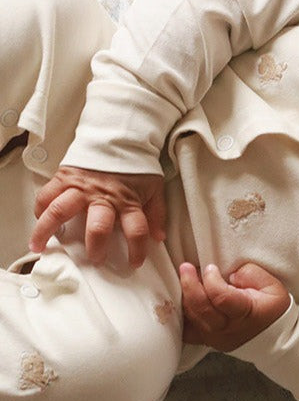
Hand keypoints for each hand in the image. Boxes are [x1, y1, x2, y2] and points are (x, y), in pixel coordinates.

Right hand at [31, 165, 166, 266]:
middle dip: (96, 247)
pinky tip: (37, 221)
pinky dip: (39, 209)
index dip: (137, 248)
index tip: (134, 262)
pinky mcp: (65, 177)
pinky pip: (47, 195)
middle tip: (95, 259)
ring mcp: (81, 187)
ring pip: (60, 211)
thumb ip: (156, 213)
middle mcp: (103, 196)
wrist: (120, 137)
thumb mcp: (154, 187)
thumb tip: (159, 237)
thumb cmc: (136, 166)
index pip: (137, 229)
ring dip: (47, 230)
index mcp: (127, 200)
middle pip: (98, 226)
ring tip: (39, 247)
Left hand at [179, 261, 290, 351]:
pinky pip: (186, 330)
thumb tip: (230, 273)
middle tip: (186, 267)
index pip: (221, 298)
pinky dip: (182, 315)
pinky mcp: (207, 341)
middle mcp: (227, 329)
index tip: (210, 267)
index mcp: (246, 313)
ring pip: (191, 318)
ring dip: (185, 296)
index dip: (211, 280)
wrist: (275, 337)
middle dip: (189, 285)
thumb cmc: (273, 309)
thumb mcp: (272, 286)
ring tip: (186, 279)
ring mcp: (215, 337)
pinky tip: (183, 300)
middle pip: (201, 309)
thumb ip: (251, 274)